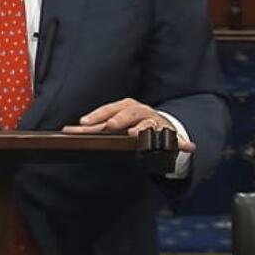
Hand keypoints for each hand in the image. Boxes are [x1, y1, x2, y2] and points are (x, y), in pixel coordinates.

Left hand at [62, 98, 195, 152]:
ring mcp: (155, 122)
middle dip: (119, 119)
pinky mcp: (168, 134)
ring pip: (149, 123)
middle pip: (129, 112)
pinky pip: (175, 139)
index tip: (84, 123)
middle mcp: (140, 111)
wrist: (160, 126)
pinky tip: (187, 147)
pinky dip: (181, 143)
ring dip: (144, 128)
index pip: (110, 109)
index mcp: (125, 107)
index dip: (97, 115)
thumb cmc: (131, 125)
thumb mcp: (113, 125)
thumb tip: (66, 131)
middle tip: (110, 126)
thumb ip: (94, 128)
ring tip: (137, 134)